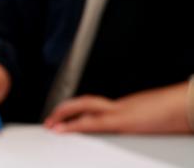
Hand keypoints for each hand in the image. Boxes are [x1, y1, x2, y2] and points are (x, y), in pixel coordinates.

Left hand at [44, 82, 191, 133]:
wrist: (188, 104)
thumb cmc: (178, 112)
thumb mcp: (157, 119)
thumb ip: (145, 122)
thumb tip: (145, 128)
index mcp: (128, 107)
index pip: (99, 106)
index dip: (82, 111)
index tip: (70, 117)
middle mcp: (121, 106)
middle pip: (87, 103)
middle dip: (67, 110)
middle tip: (52, 119)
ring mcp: (121, 111)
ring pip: (84, 108)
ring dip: (66, 115)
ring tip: (53, 124)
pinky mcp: (124, 121)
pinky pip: (92, 122)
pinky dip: (75, 125)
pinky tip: (63, 130)